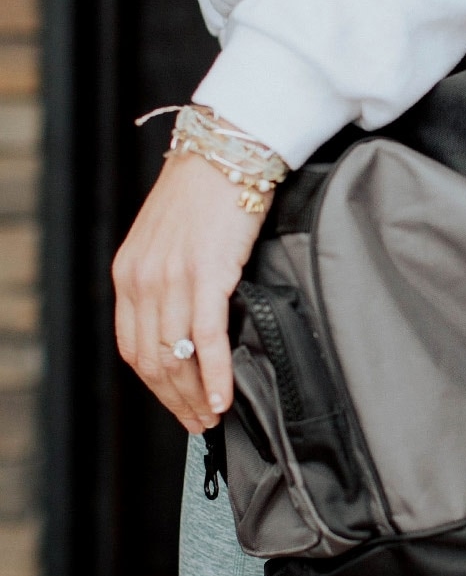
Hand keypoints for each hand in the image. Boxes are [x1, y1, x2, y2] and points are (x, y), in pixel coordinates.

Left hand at [112, 152, 268, 433]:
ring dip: (196, 395)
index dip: (155, 386)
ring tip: (213, 417)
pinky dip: (216, 374)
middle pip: (152, 360)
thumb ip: (167, 279)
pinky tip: (224, 397)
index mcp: (128, 273)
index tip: (177, 405)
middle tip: (198, 424)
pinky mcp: (208, 274)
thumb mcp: (169, 239)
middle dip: (174, 400)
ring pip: (178, 357)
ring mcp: (173, 278)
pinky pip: (207, 338)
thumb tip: (187, 323)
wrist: (227, 152)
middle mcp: (143, 280)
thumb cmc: (206, 192)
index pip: (133, 346)